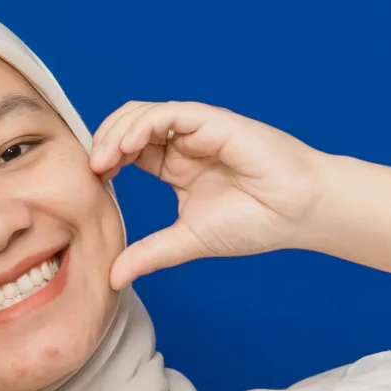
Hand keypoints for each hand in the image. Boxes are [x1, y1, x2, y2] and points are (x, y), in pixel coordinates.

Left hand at [87, 100, 328, 286]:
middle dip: (103, 142)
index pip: (128, 150)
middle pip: (128, 125)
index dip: (105, 160)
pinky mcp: (213, 122)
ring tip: (104, 161)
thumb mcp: (188, 240)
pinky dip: (144, 125)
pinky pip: (170, 112)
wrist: (298, 214)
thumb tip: (112, 278)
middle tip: (93, 171)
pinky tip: (129, 147)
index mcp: (175, 165)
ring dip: (117, 132)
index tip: (92, 183)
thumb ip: (150, 254)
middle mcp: (182, 143)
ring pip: (143, 113)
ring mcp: (197, 130)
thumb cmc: (255, 222)